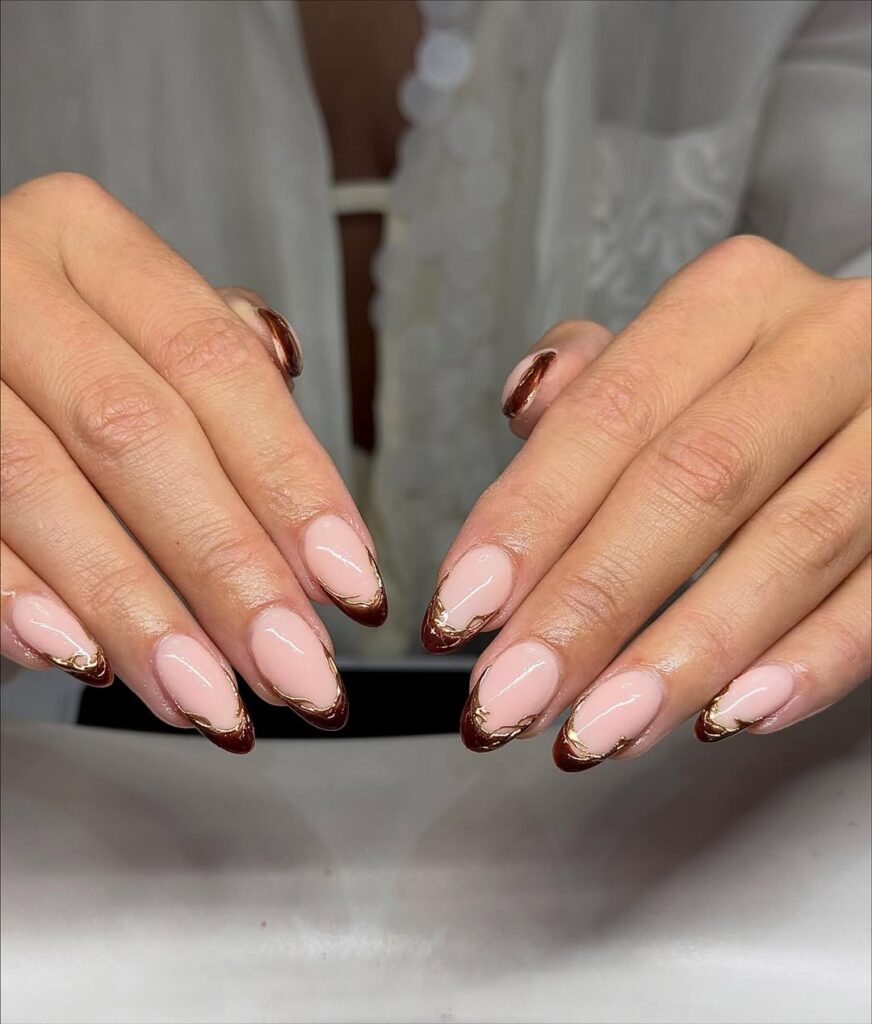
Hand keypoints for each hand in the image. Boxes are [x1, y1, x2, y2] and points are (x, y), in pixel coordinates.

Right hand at [1, 173, 386, 751]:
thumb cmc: (58, 349)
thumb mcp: (138, 334)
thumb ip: (223, 400)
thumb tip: (322, 518)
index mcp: (87, 242)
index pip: (213, 364)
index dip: (290, 480)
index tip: (352, 581)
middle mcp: (4, 280)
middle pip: (136, 430)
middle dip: (225, 566)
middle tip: (296, 669)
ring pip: (37, 485)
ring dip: (133, 609)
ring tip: (210, 698)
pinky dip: (15, 597)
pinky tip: (82, 659)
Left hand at [423, 236, 870, 766]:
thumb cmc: (758, 385)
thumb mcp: (676, 358)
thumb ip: (596, 385)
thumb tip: (525, 401)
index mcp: (732, 299)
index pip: (609, 413)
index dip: (529, 518)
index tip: (460, 609)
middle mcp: (824, 343)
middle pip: (693, 480)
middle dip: (590, 604)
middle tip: (512, 698)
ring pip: (794, 541)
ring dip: (686, 652)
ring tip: (601, 729)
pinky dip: (810, 661)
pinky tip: (730, 714)